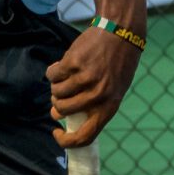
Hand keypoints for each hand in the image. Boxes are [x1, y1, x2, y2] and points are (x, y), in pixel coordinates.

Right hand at [45, 26, 143, 147]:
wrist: (121, 33)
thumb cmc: (116, 65)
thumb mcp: (112, 90)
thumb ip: (90, 105)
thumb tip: (56, 114)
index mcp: (109, 107)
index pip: (85, 136)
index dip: (67, 141)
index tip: (57, 132)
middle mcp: (97, 95)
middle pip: (63, 109)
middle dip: (56, 103)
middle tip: (59, 94)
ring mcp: (84, 79)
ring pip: (55, 92)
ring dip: (56, 85)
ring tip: (66, 76)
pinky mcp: (73, 63)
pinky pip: (52, 74)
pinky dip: (53, 71)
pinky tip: (63, 64)